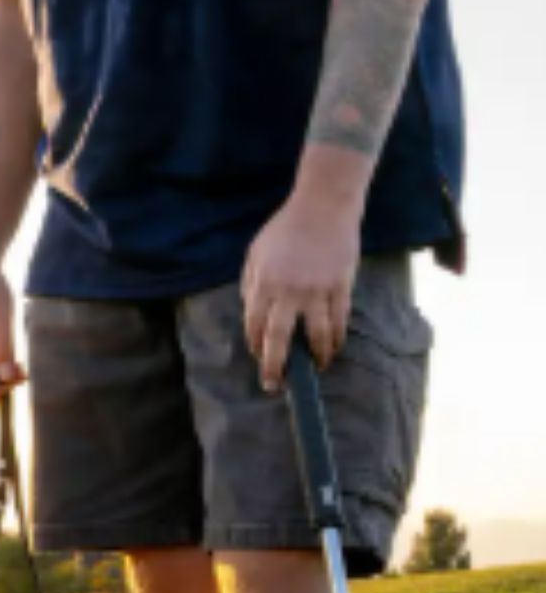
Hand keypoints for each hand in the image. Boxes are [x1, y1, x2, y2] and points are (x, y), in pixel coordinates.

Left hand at [241, 192, 359, 391]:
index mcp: (264, 283)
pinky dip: (336, 340)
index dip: (255, 346)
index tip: (258, 358)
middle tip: (273, 385)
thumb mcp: (256, 253)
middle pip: (280, 339)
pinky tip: (332, 350)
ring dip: (314, 357)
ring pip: (316, 336)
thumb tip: (250, 311)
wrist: (323, 207)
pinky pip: (339, 322)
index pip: (254, 325)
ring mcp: (317, 291)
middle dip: (275, 366)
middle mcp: (288, 292)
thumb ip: (251, 283)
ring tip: (313, 370)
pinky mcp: (341, 287)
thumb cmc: (285, 229)